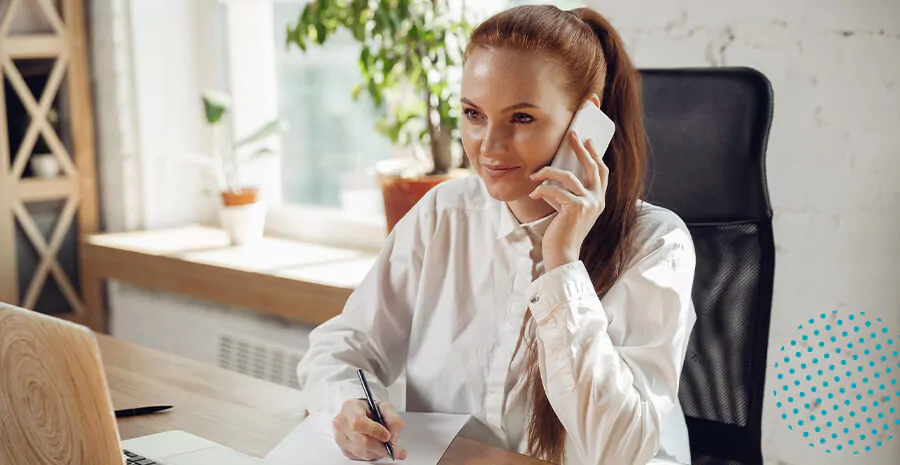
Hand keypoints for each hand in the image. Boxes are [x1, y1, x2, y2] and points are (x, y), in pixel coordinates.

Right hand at [332, 399, 407, 460]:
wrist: (361, 413)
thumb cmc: (371, 410)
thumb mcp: (385, 407)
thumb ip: (392, 419)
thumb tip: (392, 437)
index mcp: (350, 408)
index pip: (358, 422)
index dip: (374, 431)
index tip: (387, 435)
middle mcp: (342, 423)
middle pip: (362, 441)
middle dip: (382, 447)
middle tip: (396, 449)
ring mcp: (340, 437)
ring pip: (362, 452)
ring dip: (379, 452)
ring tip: (390, 449)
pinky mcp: (344, 449)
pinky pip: (360, 457)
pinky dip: (373, 455)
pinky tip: (379, 449)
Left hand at [529, 130, 609, 270]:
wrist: (562, 255)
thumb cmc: (562, 232)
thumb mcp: (568, 209)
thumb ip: (566, 193)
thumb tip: (551, 176)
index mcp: (598, 200)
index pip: (602, 172)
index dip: (595, 155)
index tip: (588, 140)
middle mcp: (598, 200)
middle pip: (591, 167)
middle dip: (580, 149)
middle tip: (571, 135)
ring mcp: (589, 204)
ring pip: (568, 176)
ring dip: (548, 172)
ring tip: (534, 175)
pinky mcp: (576, 208)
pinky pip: (555, 190)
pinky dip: (542, 189)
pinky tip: (533, 193)